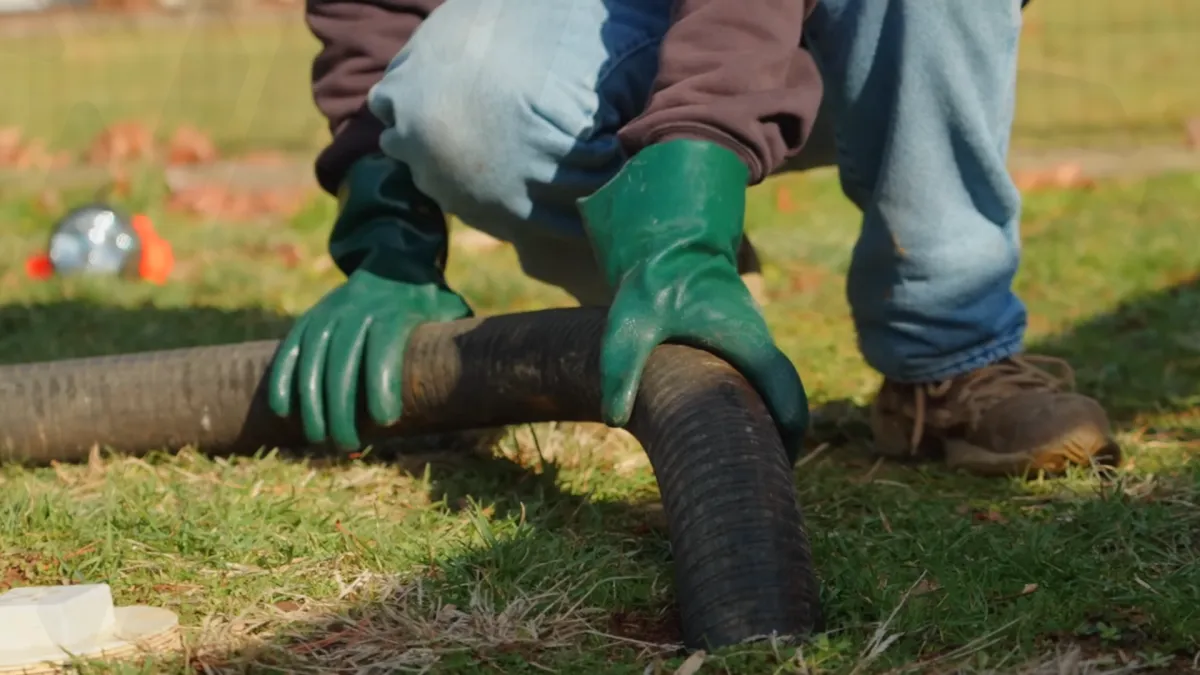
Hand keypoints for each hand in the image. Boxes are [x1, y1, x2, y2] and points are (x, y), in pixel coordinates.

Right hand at [267, 155, 470, 449]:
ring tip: (319, 439)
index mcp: (394, 312)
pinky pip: (292, 351)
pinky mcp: (310, 320)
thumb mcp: (450, 312)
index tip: (384, 420)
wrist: (392, 263)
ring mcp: (329, 314)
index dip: (381, 384)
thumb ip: (460, 340)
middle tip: (347, 445)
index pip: (383, 350)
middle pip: (342, 362)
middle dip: (341, 407)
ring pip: (312, 360)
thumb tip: (498, 377)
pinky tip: (285, 411)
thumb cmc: (429, 302)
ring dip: (312, 403)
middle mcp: (357, 311)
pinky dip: (284, 380)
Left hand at [579, 140, 808, 457]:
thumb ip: (621, 368)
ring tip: (751, 464)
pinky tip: (730, 433)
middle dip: (782, 435)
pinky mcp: (736, 342)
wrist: (668, 240)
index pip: (782, 387)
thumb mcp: (630, 322)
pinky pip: (756, 380)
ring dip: (766, 423)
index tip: (783, 461)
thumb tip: (615, 417)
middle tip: (766, 476)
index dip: (789, 426)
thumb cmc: (654, 279)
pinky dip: (753, 407)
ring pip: (770, 388)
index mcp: (741, 338)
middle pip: (784, 396)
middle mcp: (754, 341)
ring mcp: (748, 341)